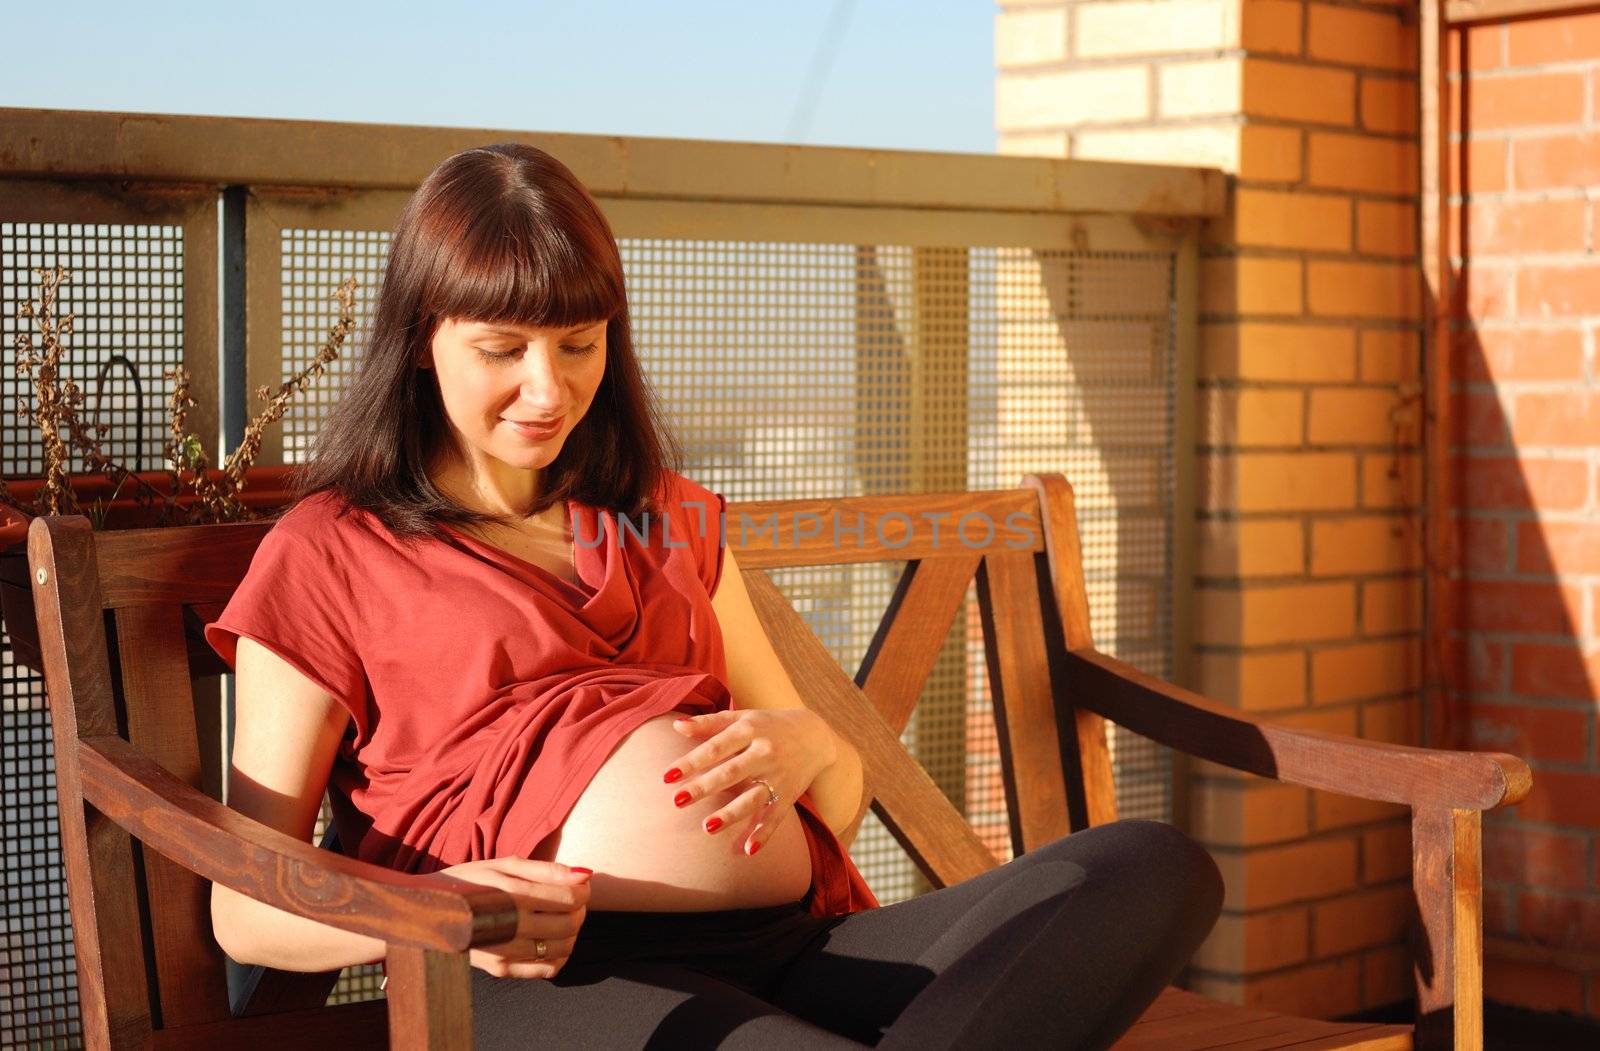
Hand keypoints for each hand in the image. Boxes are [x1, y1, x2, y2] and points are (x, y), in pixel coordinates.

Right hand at [418, 858, 590, 978]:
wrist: (426, 912)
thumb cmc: (469, 880)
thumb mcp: (504, 864)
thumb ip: (547, 870)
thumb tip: (585, 874)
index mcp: (513, 895)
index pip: (570, 898)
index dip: (583, 892)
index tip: (580, 886)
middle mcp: (510, 927)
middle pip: (570, 924)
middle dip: (580, 911)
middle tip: (572, 900)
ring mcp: (505, 953)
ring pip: (562, 949)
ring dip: (571, 933)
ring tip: (559, 917)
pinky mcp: (500, 970)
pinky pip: (546, 970)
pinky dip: (558, 956)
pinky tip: (548, 939)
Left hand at [664, 707, 838, 856]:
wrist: (816, 736)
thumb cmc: (769, 725)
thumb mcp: (743, 717)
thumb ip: (710, 723)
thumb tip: (676, 726)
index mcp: (750, 729)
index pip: (716, 747)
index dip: (692, 761)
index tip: (667, 776)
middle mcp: (765, 752)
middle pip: (731, 772)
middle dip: (704, 787)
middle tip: (676, 801)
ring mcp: (778, 776)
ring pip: (753, 797)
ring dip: (731, 813)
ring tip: (707, 827)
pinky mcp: (789, 795)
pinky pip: (775, 817)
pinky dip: (764, 834)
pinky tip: (748, 851)